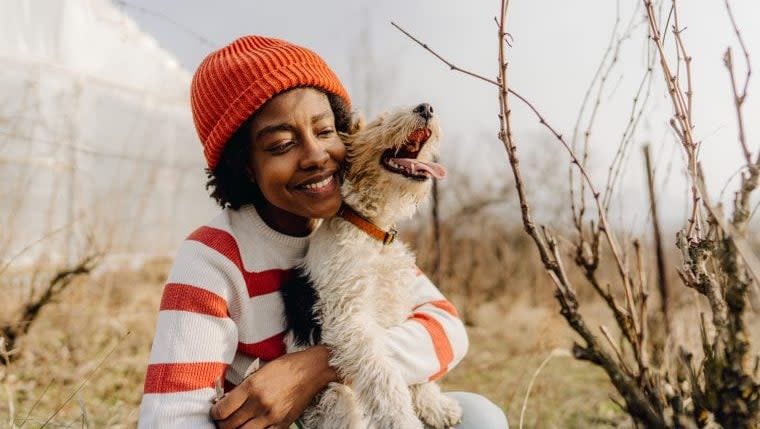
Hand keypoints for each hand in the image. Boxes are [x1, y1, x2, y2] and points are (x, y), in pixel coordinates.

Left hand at [211, 345, 337, 428]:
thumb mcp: (259, 372)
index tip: (215, 413)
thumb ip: (242, 388)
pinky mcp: (283, 424)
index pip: (222, 410)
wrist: (311, 370)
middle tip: (222, 422)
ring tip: (235, 426)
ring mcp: (272, 416)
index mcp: (252, 387)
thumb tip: (225, 402)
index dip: (214, 414)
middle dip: (222, 425)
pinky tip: (252, 427)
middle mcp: (260, 403)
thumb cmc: (285, 368)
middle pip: (230, 425)